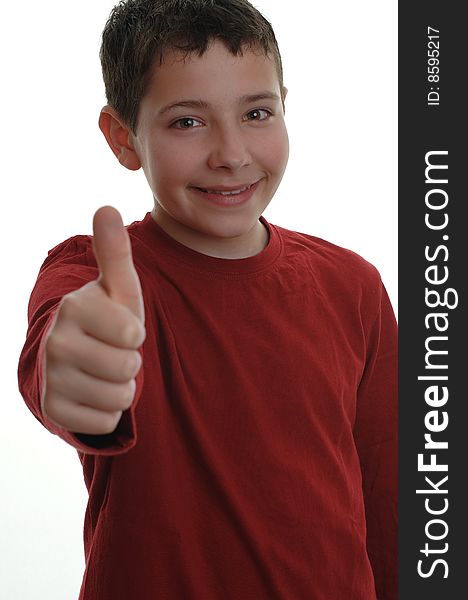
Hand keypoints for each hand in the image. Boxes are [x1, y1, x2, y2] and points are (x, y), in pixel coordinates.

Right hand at [41, 206, 145, 434]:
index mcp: (75, 307)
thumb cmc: (108, 319)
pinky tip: (94, 392)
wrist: (79, 358)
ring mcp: (51, 378)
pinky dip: (108, 410)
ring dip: (122, 387)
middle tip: (113, 352)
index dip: (135, 334)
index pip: (132, 333)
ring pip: (119, 397)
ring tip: (105, 371)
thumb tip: (106, 207)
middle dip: (130, 363)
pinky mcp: (53, 410)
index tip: (120, 328)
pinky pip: (106, 420)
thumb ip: (115, 253)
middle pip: (128, 367)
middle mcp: (56, 342)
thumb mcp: (117, 289)